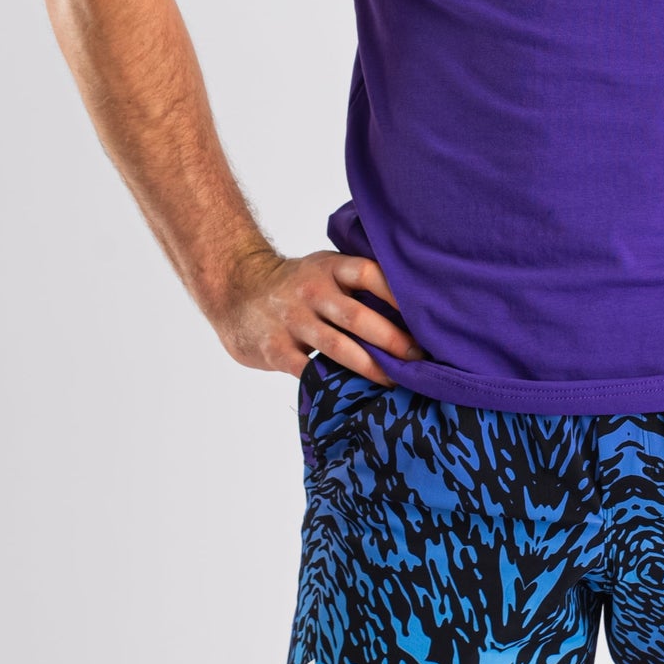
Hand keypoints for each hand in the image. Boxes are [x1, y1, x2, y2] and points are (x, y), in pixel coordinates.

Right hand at [206, 247, 426, 385]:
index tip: (425, 314)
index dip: (398, 294)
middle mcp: (313, 291)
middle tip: (419, 357)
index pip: (369, 275)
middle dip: (392, 340)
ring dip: (371, 366)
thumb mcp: (324, 268)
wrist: (237, 289)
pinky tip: (355, 394)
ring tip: (396, 380)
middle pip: (358, 316)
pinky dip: (333, 384)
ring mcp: (293, 320)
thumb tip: (410, 306)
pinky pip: (309, 370)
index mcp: (330, 268)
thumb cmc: (296, 283)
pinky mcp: (276, 349)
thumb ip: (356, 282)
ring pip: (338, 347)